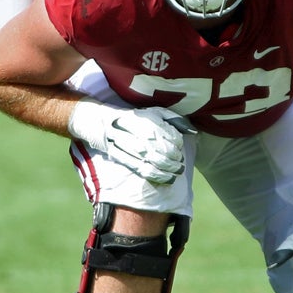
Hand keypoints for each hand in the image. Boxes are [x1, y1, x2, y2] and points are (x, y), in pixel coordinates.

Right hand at [67, 99, 195, 184]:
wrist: (100, 122)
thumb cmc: (133, 118)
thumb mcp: (154, 113)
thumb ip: (174, 120)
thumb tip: (193, 131)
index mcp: (147, 118)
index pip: (170, 135)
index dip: (178, 144)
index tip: (180, 148)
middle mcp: (138, 131)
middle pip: (163, 150)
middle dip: (175, 159)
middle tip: (180, 163)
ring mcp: (128, 145)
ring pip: (153, 161)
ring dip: (168, 169)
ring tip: (177, 172)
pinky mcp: (120, 157)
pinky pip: (142, 169)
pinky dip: (158, 176)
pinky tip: (168, 179)